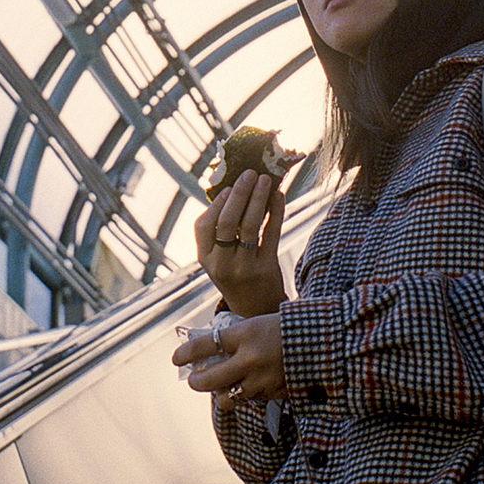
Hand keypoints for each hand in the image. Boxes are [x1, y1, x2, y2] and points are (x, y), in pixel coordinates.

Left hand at [171, 311, 285, 406]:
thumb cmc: (289, 327)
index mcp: (245, 334)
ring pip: (226, 398)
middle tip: (193, 380)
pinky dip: (245, 394)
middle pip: (208, 380)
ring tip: (221, 386)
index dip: (186, 353)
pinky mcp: (273, 394)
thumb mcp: (259, 324)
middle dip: (196, 382)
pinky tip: (250, 385)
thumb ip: (236, 338)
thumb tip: (212, 349)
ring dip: (221, 393)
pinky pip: (249, 400)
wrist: (325, 342)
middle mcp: (249, 359)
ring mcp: (260, 380)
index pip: (205, 345)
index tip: (177, 357)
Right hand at [196, 173, 288, 317]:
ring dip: (258, 198)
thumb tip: (234, 188)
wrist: (256, 311)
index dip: (217, 204)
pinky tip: (279, 196)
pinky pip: (271, 234)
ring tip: (265, 179)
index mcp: (206, 259)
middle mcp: (222, 264)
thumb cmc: (237, 275)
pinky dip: (275, 212)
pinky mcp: (266, 269)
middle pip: (227, 222)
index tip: (228, 186)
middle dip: (239, 194)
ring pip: (250, 226)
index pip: (204, 226)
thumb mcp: (220, 260)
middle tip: (249, 173)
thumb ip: (221, 233)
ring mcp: (244, 268)